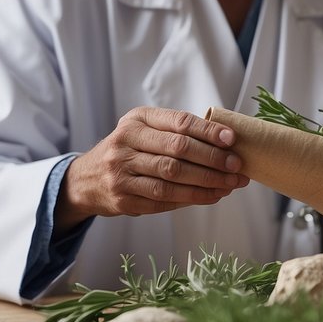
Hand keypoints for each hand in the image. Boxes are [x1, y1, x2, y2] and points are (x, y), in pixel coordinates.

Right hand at [56, 107, 248, 231]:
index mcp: (136, 120)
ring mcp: (121, 173)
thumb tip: (225, 141)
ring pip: (172, 178)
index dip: (208, 131)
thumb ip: (175, 131)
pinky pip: (164, 200)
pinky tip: (211, 196)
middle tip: (237, 166)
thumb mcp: (143, 130)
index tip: (232, 139)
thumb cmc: (127, 151)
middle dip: (213, 159)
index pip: (178, 123)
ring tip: (230, 184)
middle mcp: (125, 143)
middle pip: (177, 151)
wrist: (85, 180)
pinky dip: (192, 198)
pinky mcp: (124, 199)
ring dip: (207, 183)